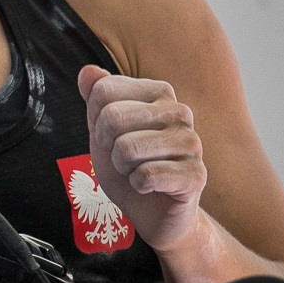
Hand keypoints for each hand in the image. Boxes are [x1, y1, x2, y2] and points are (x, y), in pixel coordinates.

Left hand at [76, 65, 205, 252]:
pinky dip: (138, 185)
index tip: (111, 136)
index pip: (103, 90)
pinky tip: (151, 186)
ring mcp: (192, 142)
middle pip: (112, 117)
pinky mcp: (195, 174)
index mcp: (158, 93)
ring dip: (123, 168)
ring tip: (138, 170)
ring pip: (127, 148)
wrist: (153, 210)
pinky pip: (145, 176)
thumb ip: (95, 99)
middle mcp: (179, 112)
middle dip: (108, 146)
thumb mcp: (102, 130)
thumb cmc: (129, 166)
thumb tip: (88, 71)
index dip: (96, 120)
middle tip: (125, 158)